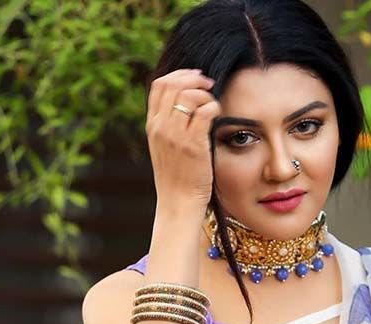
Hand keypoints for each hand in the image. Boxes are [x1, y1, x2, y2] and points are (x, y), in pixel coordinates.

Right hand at [145, 68, 220, 211]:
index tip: (194, 77)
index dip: (178, 75)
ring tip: (213, 102)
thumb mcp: (165, 146)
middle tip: (209, 83)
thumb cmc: (176, 176)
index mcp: (152, 125)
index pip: (159, 85)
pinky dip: (214, 106)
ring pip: (189, 95)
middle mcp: (160, 127)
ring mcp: (175, 135)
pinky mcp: (193, 144)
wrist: (178, 201)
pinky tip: (218, 114)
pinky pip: (205, 111)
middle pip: (173, 84)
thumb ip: (170, 125)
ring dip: (205, 93)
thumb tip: (185, 101)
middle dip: (194, 78)